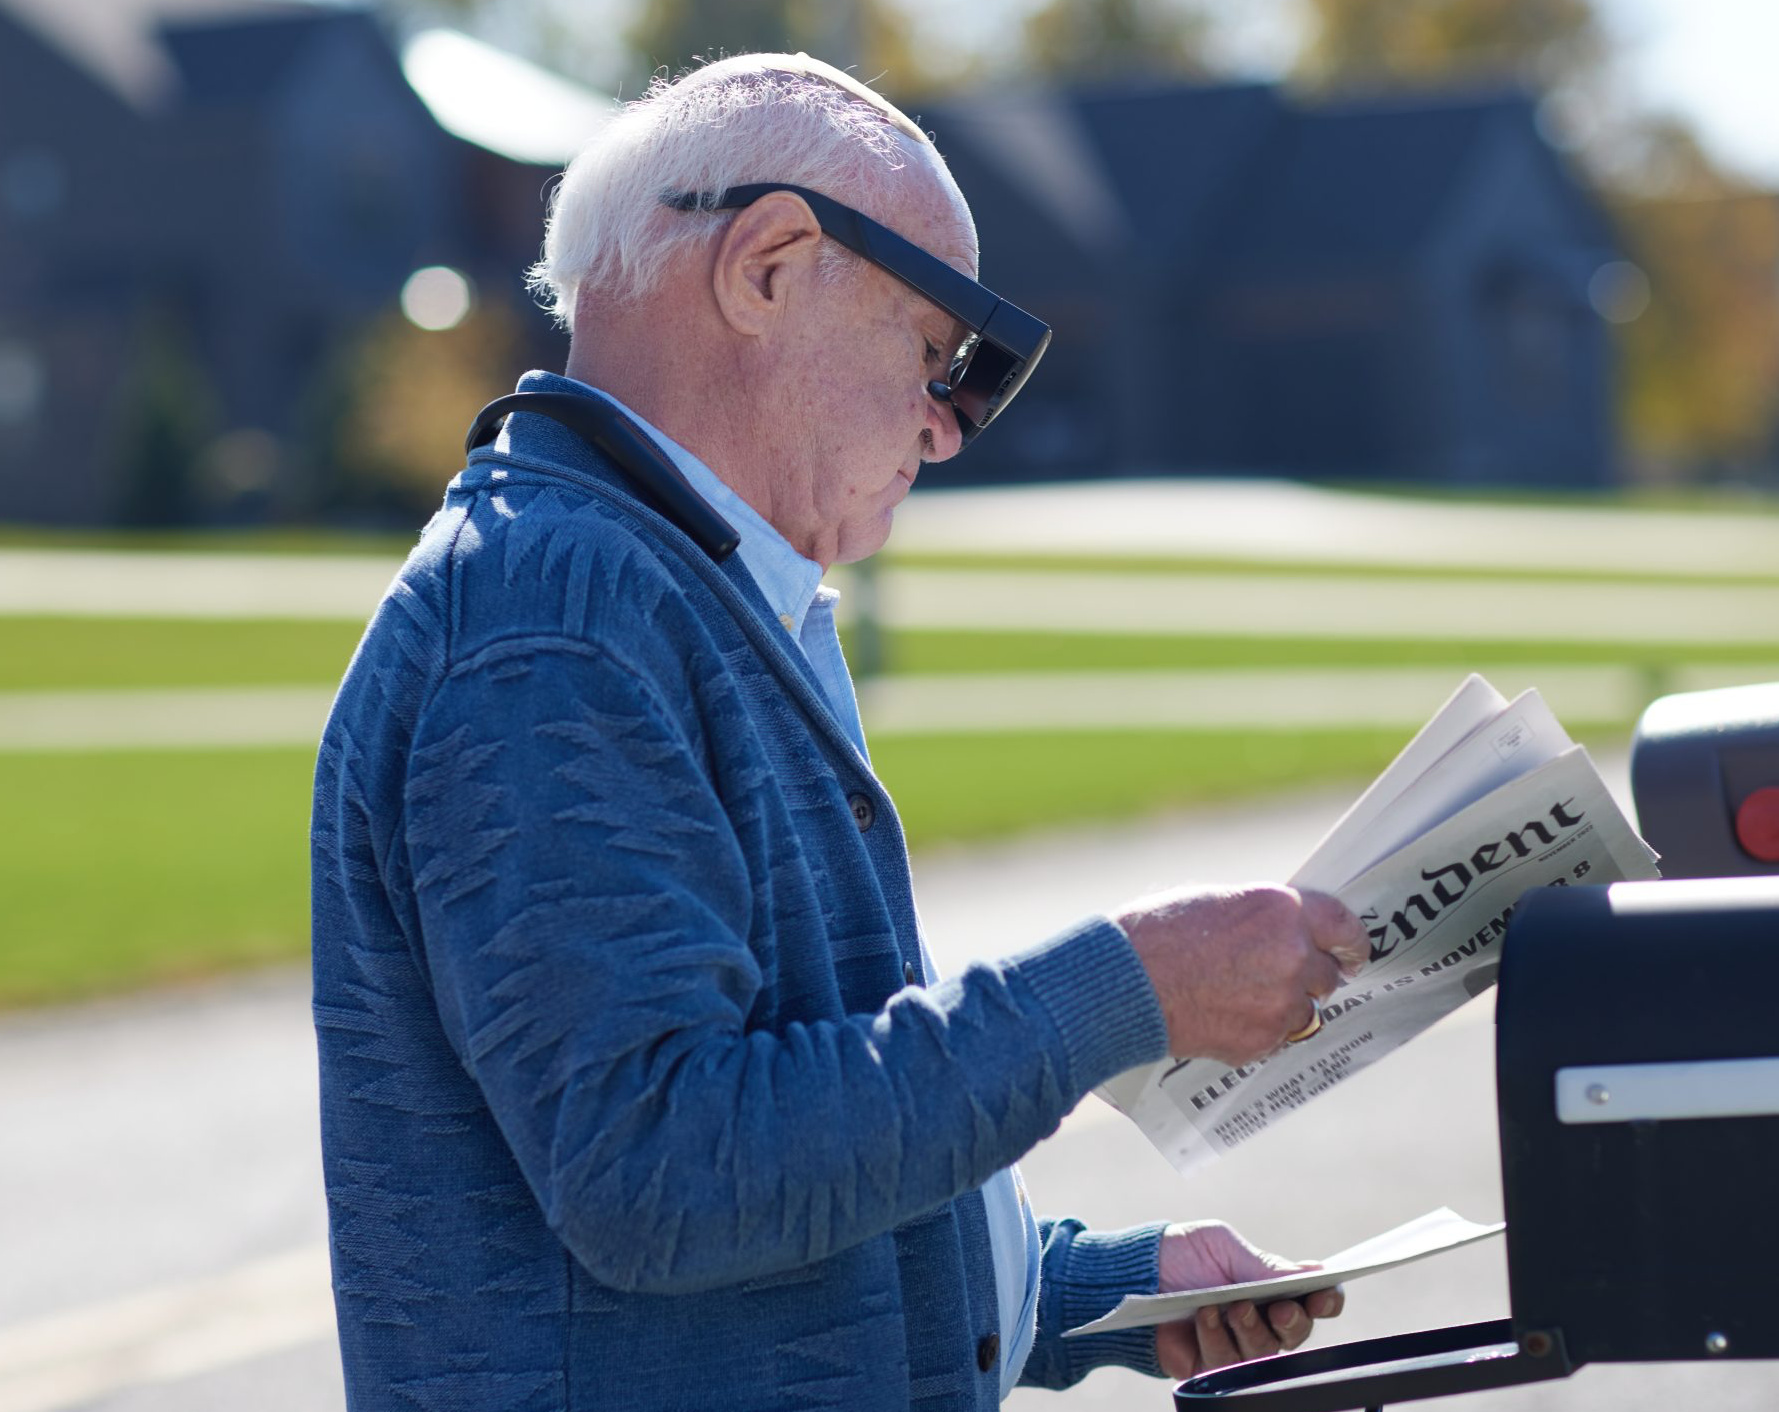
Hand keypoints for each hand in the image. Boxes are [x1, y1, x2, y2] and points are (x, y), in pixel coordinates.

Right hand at [1114, 884, 1365, 1064]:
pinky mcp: (1261, 1040)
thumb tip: (1279, 934)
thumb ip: (1260, 919)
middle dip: (1310, 977)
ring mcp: (1280, 1003)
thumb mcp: (1214, 902)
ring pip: (1304, 1012)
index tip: (1351, 953)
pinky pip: (1276, 1038)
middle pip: (1327, 974)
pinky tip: (1223, 1017)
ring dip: (1284, 1008)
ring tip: (1243, 1000)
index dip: (1352, 943)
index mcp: (1282, 910)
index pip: (1344, 927)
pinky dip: (1258, 1032)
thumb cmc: (1156, 932)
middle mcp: (1292, 955)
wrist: (1123, 982)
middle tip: (1285, 978)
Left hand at [1153, 1220, 1344, 1380]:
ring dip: (1250, 1329)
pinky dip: (1216, 1338)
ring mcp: (1237, 1345)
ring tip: (1231, 1306)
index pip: (1314, 1301)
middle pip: (1296, 1334)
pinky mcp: (1210, 1366)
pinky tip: (1204, 1318)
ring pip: (1263, 1352)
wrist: (1137, 1274)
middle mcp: (1262, 1321)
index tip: (1323, 1294)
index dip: (1327, 1300)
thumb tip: (1312, 1273)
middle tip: (1278, 1309)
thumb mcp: (1223, 1247)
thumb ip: (1263, 1266)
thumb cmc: (1184, 1254)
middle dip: (1292, 1322)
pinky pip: (1226, 1364)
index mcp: (1273, 1289)